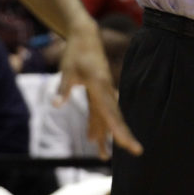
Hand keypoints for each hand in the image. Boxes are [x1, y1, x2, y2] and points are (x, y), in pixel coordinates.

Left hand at [55, 23, 142, 159]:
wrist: (85, 37)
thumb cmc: (75, 52)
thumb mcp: (67, 69)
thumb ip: (63, 89)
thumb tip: (56, 105)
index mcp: (100, 86)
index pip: (111, 113)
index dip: (120, 130)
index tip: (129, 144)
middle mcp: (105, 91)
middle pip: (116, 117)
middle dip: (124, 136)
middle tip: (137, 151)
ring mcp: (103, 92)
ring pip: (107, 118)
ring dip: (106, 136)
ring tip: (103, 157)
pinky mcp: (98, 92)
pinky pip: (99, 112)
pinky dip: (96, 125)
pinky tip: (93, 139)